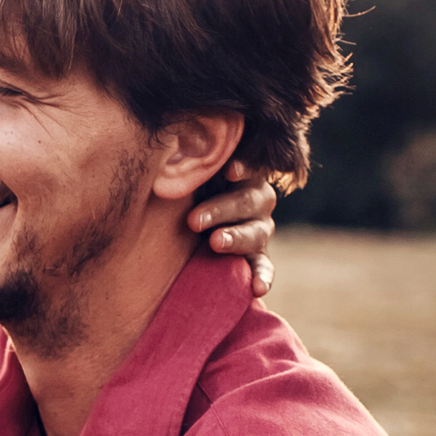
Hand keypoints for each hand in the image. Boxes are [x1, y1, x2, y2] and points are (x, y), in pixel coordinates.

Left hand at [189, 159, 277, 296]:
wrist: (185, 227)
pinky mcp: (256, 256)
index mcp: (244, 175)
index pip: (250, 167)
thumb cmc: (185, 189)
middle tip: (194, 220)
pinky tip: (258, 289)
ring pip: (256, 232)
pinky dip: (263, 277)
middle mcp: (257, 199)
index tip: (228, 171)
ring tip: (214, 242)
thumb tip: (171, 146)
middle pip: (249, 200)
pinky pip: (264, 267)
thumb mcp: (188, 174)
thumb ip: (186, 162)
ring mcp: (259, 229)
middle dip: (221, 209)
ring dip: (235, 238)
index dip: (244, 167)